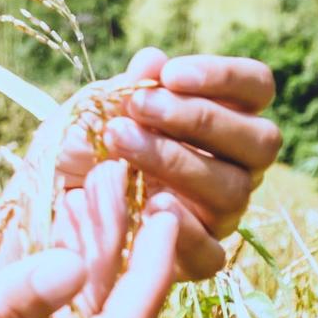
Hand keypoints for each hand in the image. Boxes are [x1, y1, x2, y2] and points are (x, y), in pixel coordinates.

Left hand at [89, 48, 280, 282]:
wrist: (57, 207)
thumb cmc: (90, 149)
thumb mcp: (100, 112)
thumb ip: (129, 89)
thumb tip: (152, 60)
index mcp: (227, 120)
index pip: (256, 89)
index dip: (224, 76)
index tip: (170, 74)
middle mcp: (238, 166)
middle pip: (259, 140)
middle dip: (199, 119)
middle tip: (140, 106)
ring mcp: (225, 214)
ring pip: (234, 189)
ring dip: (177, 161)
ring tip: (122, 142)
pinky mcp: (203, 258)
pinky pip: (213, 252)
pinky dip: (183, 229)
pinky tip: (148, 204)